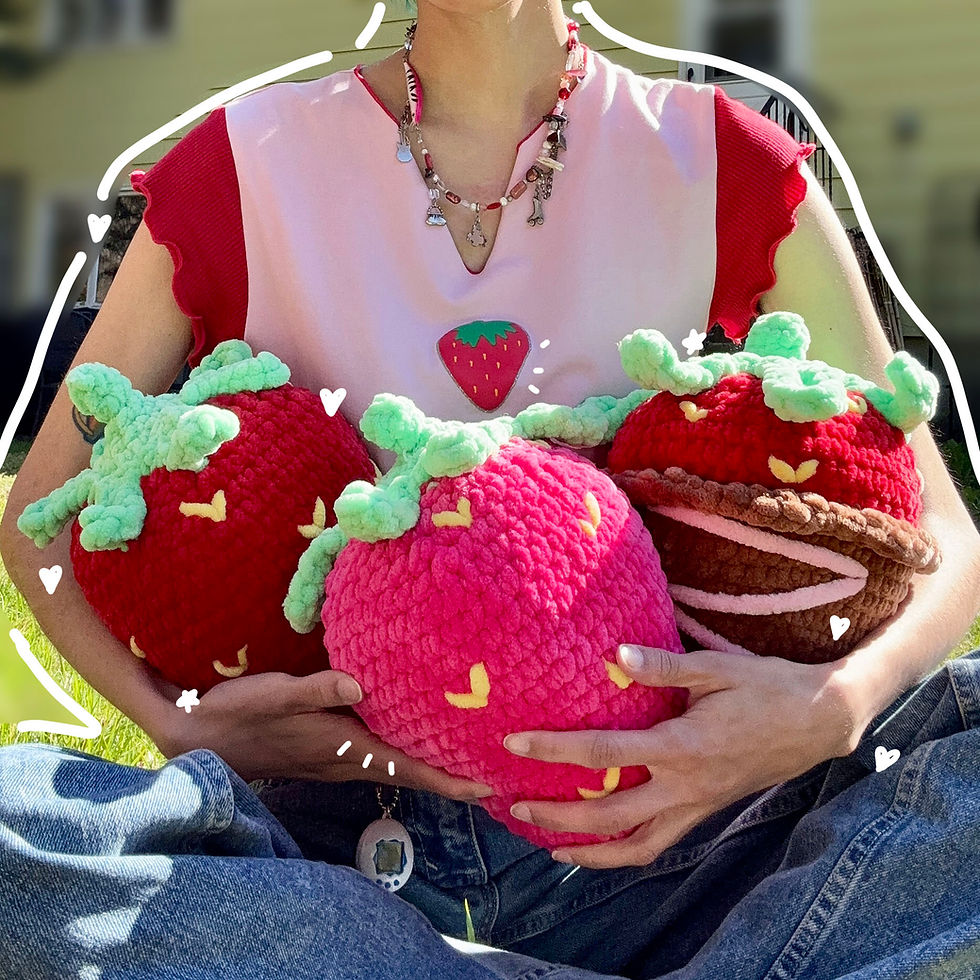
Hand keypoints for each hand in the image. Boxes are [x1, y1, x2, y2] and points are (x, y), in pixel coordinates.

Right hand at [145, 669, 492, 800]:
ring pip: (393, 765)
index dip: (446, 779)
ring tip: (465, 754)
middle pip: (408, 772)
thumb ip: (319, 690)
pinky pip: (377, 754)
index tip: (484, 787)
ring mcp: (336, 757)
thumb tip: (364, 685)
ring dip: (429, 765)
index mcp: (344, 748)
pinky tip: (411, 733)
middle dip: (450, 775)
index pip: (405, 768)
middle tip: (492, 770)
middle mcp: (346, 759)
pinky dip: (403, 751)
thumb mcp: (276, 693)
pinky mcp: (326, 748)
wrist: (200, 737)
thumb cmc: (240, 713)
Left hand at [504, 645, 860, 867]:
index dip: (554, 749)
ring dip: (591, 851)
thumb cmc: (767, 687)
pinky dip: (627, 851)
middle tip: (516, 808)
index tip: (516, 744)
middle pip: (609, 815)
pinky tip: (604, 844)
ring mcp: (697, 804)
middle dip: (559, 817)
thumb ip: (663, 667)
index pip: (603, 752)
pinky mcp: (707, 809)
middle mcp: (685, 785)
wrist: (820, 721)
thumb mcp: (715, 668)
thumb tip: (614, 656)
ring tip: (551, 847)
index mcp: (681, 746)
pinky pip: (661, 843)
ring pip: (637, 846)